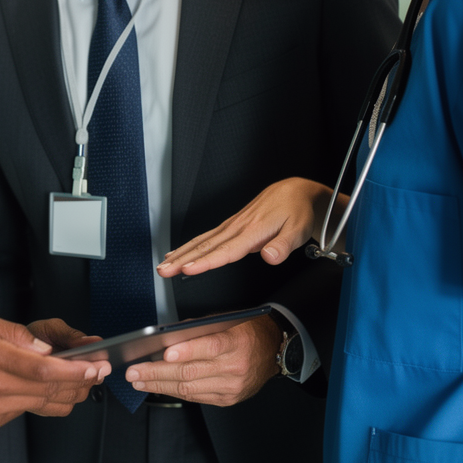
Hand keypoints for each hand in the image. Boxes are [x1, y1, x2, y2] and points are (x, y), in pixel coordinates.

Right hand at [0, 311, 104, 429]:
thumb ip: (18, 334)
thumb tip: (48, 349)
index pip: (42, 369)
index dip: (73, 370)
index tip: (93, 367)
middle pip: (48, 389)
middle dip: (80, 382)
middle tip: (100, 372)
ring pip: (42, 405)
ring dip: (68, 394)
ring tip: (84, 382)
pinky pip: (26, 412)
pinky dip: (41, 400)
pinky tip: (45, 388)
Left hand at [124, 314, 282, 405]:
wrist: (273, 351)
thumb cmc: (245, 331)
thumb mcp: (225, 321)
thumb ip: (197, 329)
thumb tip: (165, 337)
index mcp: (237, 342)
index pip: (210, 347)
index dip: (186, 351)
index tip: (164, 353)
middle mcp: (235, 367)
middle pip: (191, 372)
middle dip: (157, 372)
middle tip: (134, 371)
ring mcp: (231, 387)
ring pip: (189, 388)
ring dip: (159, 385)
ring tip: (138, 381)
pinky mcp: (227, 399)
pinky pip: (196, 397)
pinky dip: (173, 391)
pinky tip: (157, 386)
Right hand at [156, 178, 333, 277]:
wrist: (295, 191)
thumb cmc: (298, 211)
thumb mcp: (299, 229)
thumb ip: (284, 245)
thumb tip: (270, 257)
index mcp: (253, 231)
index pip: (225, 251)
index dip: (205, 262)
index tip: (188, 269)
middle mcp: (238, 227)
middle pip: (205, 246)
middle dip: (182, 260)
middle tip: (163, 271)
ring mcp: (232, 225)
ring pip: (202, 241)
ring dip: (181, 254)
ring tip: (163, 266)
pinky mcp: (231, 225)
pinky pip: (206, 237)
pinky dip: (189, 245)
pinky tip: (178, 253)